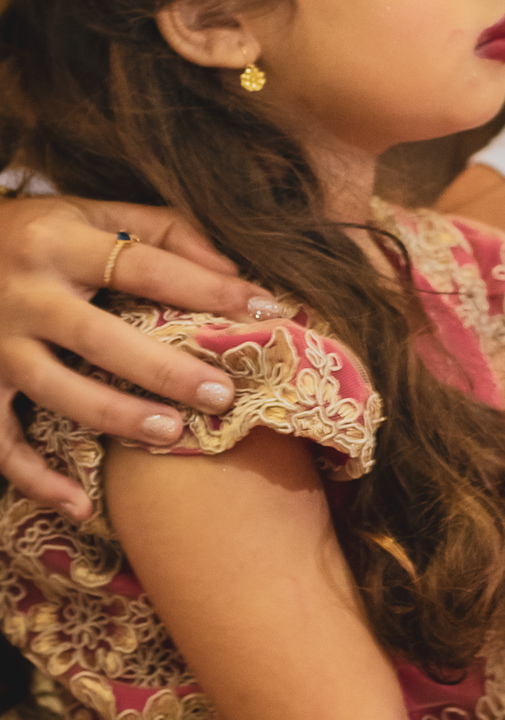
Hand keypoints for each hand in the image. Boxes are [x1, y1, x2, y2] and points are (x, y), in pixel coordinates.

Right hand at [0, 196, 281, 521]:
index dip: (205, 288)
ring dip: (115, 417)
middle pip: (98, 337)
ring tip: (172, 435)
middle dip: (164, 370)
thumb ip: (164, 231)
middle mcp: (24, 294)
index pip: (143, 266)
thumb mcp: (92, 213)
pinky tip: (80, 505)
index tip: (264, 308)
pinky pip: (2, 440)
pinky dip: (36, 479)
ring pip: (55, 390)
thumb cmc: (38, 233)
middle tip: (222, 394)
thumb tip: (233, 272)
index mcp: (58, 242)